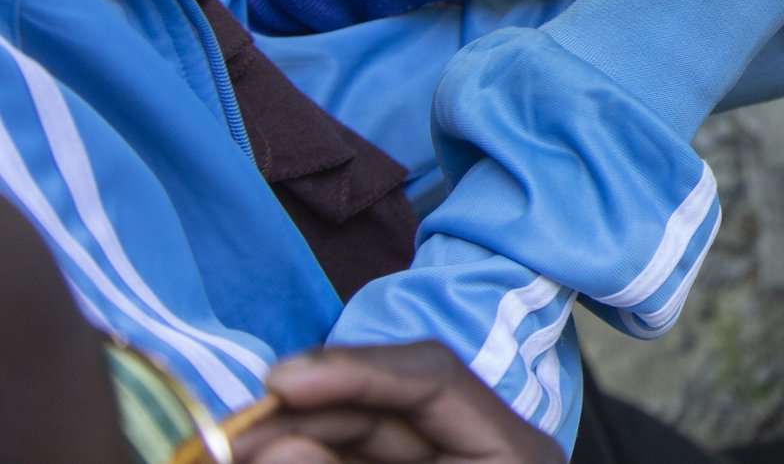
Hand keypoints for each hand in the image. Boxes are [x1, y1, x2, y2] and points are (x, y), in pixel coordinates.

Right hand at [234, 343, 560, 463]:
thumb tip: (276, 447)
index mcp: (512, 451)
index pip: (433, 376)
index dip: (354, 370)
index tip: (279, 381)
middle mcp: (481, 446)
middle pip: (383, 404)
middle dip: (302, 413)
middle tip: (228, 432)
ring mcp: (445, 462)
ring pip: (357, 434)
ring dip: (292, 436)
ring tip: (231, 446)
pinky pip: (355, 457)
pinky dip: (309, 455)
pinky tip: (263, 451)